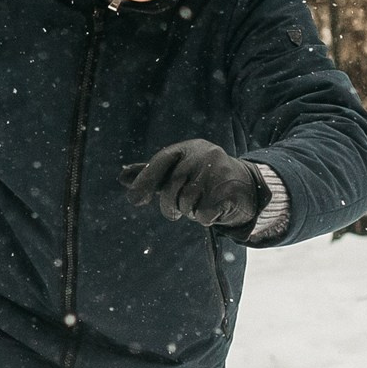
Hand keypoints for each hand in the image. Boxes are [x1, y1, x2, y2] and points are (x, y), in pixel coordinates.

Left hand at [121, 139, 266, 228]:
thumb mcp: (178, 171)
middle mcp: (204, 155)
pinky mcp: (229, 191)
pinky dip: (204, 218)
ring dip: (189, 211)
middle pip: (171, 186)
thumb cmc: (202, 179)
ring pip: (187, 202)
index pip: (161, 160)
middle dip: (169, 205)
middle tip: (175, 211)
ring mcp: (218, 172)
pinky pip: (203, 214)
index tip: (135, 200)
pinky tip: (213, 210)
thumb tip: (121, 177)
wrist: (245, 186)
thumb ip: (151, 174)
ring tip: (200, 203)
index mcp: (188, 149)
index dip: (145, 180)